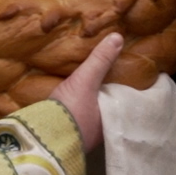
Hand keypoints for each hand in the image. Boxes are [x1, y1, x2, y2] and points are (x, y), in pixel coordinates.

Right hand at [49, 33, 124, 151]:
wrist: (41, 136)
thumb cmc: (70, 111)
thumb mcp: (86, 81)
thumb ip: (100, 60)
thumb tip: (118, 37)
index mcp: (114, 118)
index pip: (129, 100)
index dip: (131, 88)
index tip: (134, 74)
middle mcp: (104, 129)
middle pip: (113, 105)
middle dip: (113, 93)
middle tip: (115, 76)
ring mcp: (86, 133)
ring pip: (97, 111)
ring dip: (96, 100)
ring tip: (96, 83)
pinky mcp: (69, 133)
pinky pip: (81, 116)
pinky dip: (82, 106)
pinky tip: (76, 96)